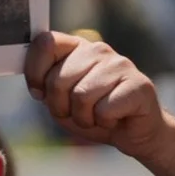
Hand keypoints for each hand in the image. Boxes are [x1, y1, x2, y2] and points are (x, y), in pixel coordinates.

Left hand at [25, 31, 165, 158]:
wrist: (129, 132)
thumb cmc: (91, 113)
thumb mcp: (58, 99)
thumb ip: (44, 85)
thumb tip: (35, 84)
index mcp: (75, 47)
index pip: (45, 43)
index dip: (35, 73)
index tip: (40, 93)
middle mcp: (97, 50)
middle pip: (58, 79)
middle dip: (59, 106)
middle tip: (74, 112)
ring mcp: (120, 64)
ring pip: (81, 96)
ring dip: (82, 117)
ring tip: (95, 116)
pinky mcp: (139, 84)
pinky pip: (104, 110)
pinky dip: (103, 122)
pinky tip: (114, 118)